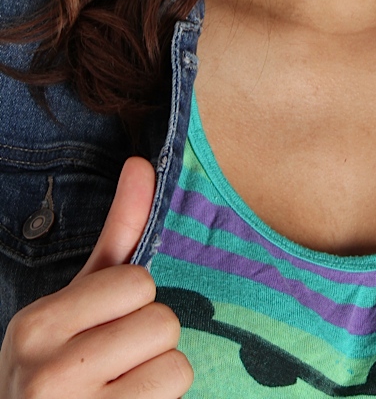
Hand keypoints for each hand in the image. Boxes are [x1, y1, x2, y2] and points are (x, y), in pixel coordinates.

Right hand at [0, 157, 192, 397]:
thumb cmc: (65, 369)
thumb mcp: (80, 303)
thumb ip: (117, 235)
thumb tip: (142, 164)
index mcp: (36, 325)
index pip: (137, 282)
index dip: (135, 303)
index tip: (108, 328)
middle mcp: (45, 372)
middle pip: (160, 322)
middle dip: (151, 342)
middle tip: (120, 365)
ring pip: (175, 364)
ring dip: (162, 378)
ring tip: (126, 391)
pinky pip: (175, 396)